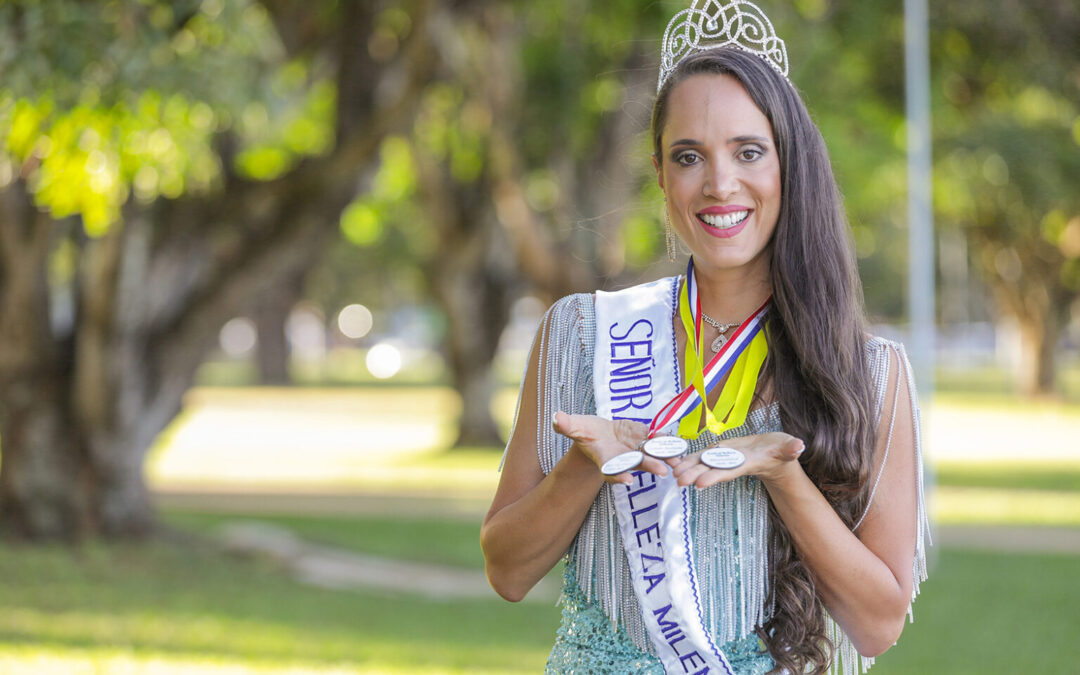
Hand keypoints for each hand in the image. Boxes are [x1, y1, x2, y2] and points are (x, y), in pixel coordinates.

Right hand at [552, 412, 668, 484]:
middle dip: (650, 467)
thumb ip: (567, 425)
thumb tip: (556, 417)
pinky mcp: (645, 439)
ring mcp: (637, 450)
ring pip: (652, 455)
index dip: (618, 475)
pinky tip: (677, 440)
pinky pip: (657, 441)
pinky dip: (667, 441)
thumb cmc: (585, 433)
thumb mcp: (575, 428)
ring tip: (676, 458)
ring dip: (665, 457)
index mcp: (606, 459)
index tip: (627, 480)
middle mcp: (624, 458)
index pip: (611, 470)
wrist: (599, 433)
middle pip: (637, 465)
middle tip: (662, 471)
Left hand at [668, 432, 804, 487]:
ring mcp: (725, 459)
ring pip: (703, 464)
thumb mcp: (789, 449)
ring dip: (688, 467)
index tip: (699, 485)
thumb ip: (791, 448)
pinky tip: (674, 461)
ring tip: (672, 472)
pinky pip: (702, 456)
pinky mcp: (720, 453)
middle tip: (678, 481)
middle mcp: (732, 463)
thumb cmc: (783, 452)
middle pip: (711, 470)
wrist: (775, 457)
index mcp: (746, 463)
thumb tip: (799, 446)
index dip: (715, 476)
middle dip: (695, 475)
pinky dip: (689, 458)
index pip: (729, 471)